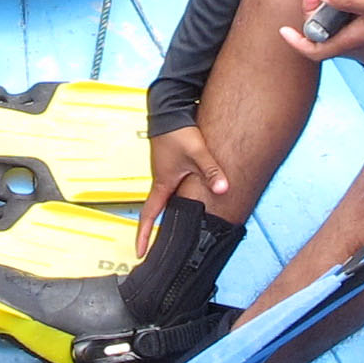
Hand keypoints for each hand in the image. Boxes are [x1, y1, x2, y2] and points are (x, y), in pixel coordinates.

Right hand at [137, 125, 231, 251]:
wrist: (170, 110)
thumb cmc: (179, 131)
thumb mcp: (197, 153)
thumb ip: (211, 171)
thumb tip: (223, 190)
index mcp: (163, 182)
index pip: (150, 215)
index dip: (144, 235)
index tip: (140, 252)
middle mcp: (161, 180)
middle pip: (155, 210)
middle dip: (153, 230)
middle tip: (153, 249)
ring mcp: (165, 172)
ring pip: (165, 199)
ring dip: (165, 215)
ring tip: (170, 232)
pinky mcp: (171, 165)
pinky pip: (171, 188)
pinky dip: (175, 201)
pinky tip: (186, 203)